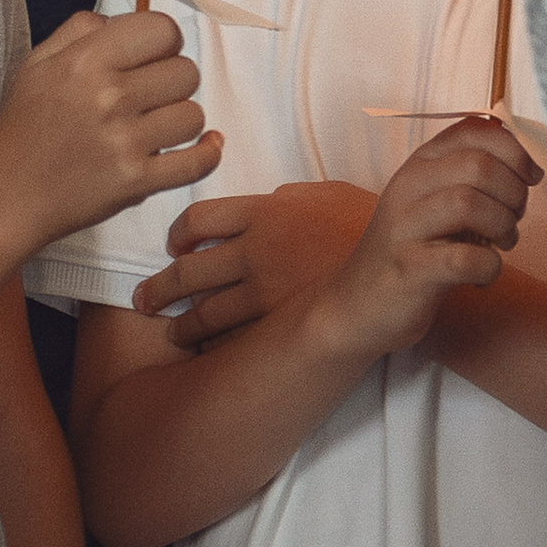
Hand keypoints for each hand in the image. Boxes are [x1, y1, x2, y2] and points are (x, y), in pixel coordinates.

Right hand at [0, 10, 214, 253]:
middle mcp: (109, 97)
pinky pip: (198, 162)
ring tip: (156, 126)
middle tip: (151, 95)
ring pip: (194, 115)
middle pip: (186, 71)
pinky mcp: (138, 182)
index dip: (164, 41)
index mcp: (86, 60)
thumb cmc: (25, 129)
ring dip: (181, 119)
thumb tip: (125, 20)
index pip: (162, 30)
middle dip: (173, 80)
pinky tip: (204, 145)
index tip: (153, 56)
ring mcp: (126, 142)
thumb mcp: (39, 62)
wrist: (9, 194)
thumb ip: (81, 28)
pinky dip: (207, 153)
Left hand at [134, 181, 376, 351]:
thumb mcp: (323, 194)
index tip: (172, 248)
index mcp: (262, 211)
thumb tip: (265, 201)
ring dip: (180, 326)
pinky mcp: (280, 326)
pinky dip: (214, 347)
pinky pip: (233, 341)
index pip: (197, 220)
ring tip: (171, 334)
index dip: (176, 237)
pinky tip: (207, 353)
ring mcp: (266, 293)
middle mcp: (254, 252)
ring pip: (203, 313)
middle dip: (158, 290)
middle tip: (142, 300)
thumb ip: (285, 198)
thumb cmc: (367, 225)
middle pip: (188, 272)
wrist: (404, 262)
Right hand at [308, 120, 541, 361]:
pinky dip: (489, 268)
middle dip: (514, 194)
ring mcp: (405, 227)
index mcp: (420, 164)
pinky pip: (464, 259)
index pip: (474, 130)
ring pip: (470, 204)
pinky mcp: (410, 269)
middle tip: (513, 219)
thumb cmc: (412, 250)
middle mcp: (409, 186)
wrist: (358, 304)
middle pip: (479, 165)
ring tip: (501, 245)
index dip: (514, 151)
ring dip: (503, 227)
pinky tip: (482, 276)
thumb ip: (471, 176)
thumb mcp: (435, 200)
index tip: (528, 178)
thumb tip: (528, 166)